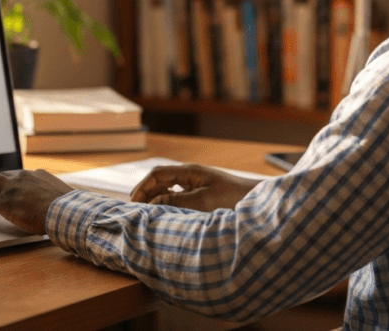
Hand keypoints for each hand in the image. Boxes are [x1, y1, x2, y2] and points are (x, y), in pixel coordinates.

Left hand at [0, 169, 72, 233]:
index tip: (6, 191)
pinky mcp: (4, 201)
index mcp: (36, 175)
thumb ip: (50, 196)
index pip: (16, 175)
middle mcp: (22, 176)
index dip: (8, 184)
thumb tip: (52, 205)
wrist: (67, 211)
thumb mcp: (59, 196)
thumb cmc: (68, 208)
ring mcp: (12, 187)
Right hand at [130, 163, 259, 211]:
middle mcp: (190, 176)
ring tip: (146, 214)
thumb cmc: (233, 199)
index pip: (157, 174)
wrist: (256, 202)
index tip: (132, 202)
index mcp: (189, 172)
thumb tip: (153, 203)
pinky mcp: (202, 194)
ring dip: (155, 200)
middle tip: (134, 211)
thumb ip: (177, 202)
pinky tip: (165, 215)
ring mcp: (196, 184)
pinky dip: (167, 204)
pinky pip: (178, 197)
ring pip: (167, 189)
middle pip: (159, 181)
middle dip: (145, 194)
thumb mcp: (203, 202)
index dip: (141, 187)